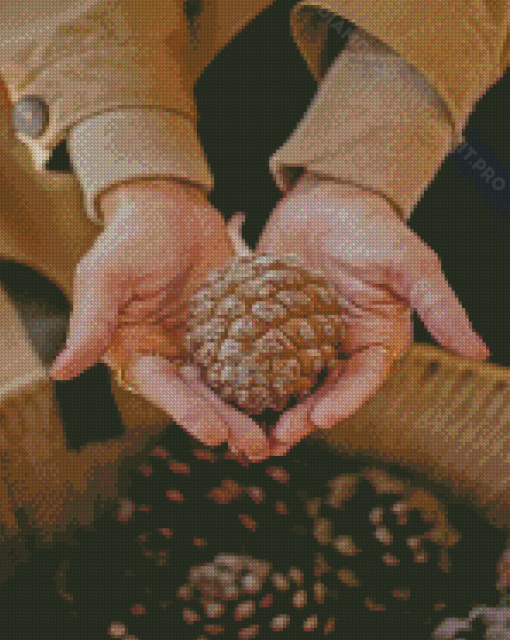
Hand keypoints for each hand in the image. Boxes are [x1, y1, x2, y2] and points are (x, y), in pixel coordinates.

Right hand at [48, 178, 270, 460]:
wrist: (173, 208)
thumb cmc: (132, 238)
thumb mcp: (106, 275)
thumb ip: (90, 322)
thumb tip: (61, 372)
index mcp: (138, 353)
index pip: (163, 389)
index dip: (187, 412)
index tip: (215, 435)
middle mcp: (171, 356)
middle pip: (201, 395)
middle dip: (228, 422)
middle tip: (257, 447)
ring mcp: (205, 344)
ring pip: (229, 383)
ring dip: (251, 409)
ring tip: (278, 435)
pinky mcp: (233, 329)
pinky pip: (252, 355)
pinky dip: (268, 375)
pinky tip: (291, 394)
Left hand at [255, 172, 490, 455]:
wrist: (326, 201)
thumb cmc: (373, 229)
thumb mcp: (410, 263)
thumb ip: (439, 305)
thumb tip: (480, 351)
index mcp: (373, 343)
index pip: (361, 380)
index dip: (344, 402)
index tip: (322, 418)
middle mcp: (338, 349)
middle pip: (320, 392)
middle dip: (299, 417)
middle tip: (275, 440)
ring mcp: (301, 341)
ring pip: (286, 384)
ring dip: (269, 410)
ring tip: (248, 437)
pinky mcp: (270, 327)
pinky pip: (256, 356)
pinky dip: (243, 377)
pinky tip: (222, 395)